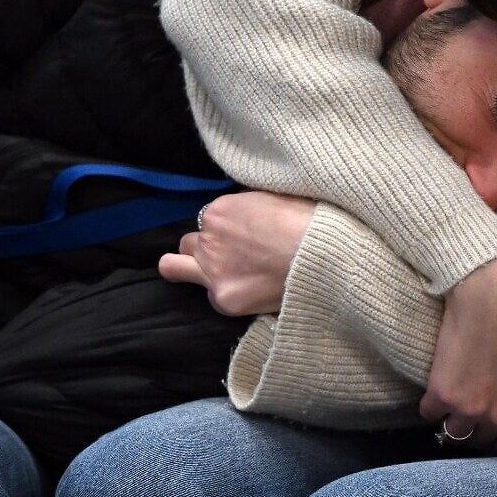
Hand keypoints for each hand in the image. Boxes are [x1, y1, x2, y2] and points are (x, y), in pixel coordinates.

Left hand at [159, 191, 316, 315]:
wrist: (322, 256)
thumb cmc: (309, 222)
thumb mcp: (274, 197)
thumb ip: (249, 207)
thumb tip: (248, 215)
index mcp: (220, 210)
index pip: (209, 220)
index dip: (226, 229)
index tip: (244, 237)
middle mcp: (208, 238)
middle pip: (189, 242)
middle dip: (206, 248)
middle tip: (230, 256)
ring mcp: (212, 270)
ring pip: (174, 266)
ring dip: (187, 267)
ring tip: (210, 275)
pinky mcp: (223, 298)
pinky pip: (209, 296)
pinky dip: (225, 294)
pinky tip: (246, 293)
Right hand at [420, 248, 496, 455]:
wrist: (495, 290)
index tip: (493, 423)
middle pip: (481, 442)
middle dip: (478, 428)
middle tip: (472, 407)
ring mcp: (470, 408)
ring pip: (454, 434)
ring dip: (453, 421)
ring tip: (453, 401)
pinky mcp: (442, 392)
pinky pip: (430, 414)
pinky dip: (431, 405)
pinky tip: (437, 389)